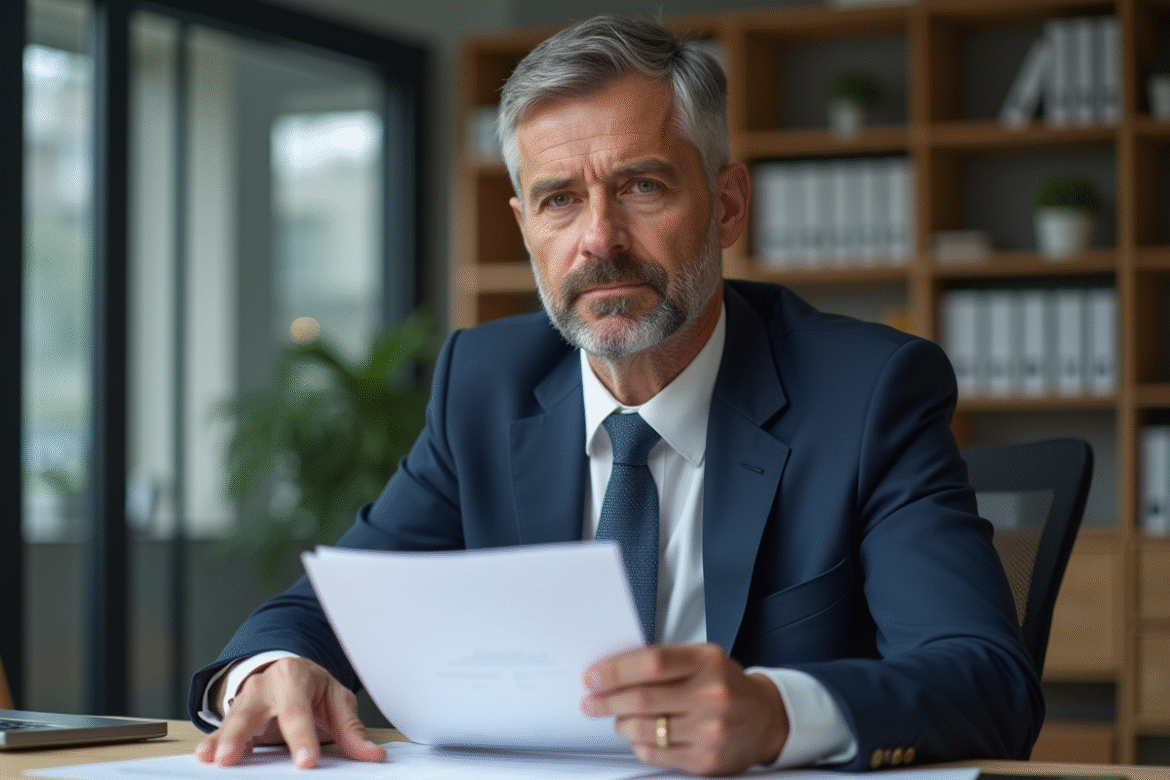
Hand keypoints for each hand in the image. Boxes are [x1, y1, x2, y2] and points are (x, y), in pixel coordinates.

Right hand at [194, 657, 385, 768]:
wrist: (288, 672)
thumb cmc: (314, 688)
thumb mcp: (336, 701)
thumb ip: (351, 730)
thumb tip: (374, 756)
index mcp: (295, 677)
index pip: (298, 711)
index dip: (301, 737)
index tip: (306, 762)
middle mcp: (265, 685)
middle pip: (252, 710)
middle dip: (242, 734)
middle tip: (233, 758)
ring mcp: (245, 699)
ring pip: (231, 719)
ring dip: (221, 740)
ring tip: (215, 759)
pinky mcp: (233, 715)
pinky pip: (221, 729)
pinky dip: (212, 742)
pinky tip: (205, 756)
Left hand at [581, 643, 788, 775]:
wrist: (767, 719)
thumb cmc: (726, 684)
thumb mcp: (703, 659)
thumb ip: (664, 662)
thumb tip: (612, 671)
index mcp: (708, 662)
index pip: (652, 663)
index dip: (615, 670)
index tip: (593, 677)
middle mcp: (712, 695)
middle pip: (642, 699)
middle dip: (607, 701)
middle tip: (591, 702)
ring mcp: (710, 731)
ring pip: (644, 730)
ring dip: (620, 724)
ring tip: (618, 718)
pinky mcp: (706, 761)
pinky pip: (655, 755)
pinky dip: (638, 745)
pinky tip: (638, 736)